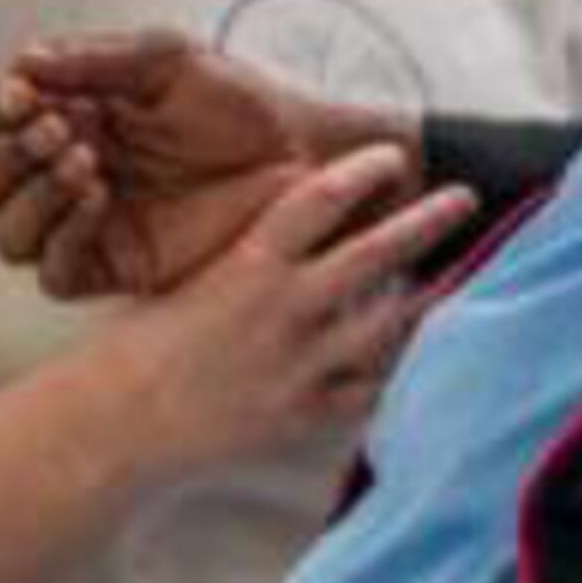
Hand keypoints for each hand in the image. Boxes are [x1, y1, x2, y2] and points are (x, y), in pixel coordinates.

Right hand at [0, 30, 417, 299]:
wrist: (303, 155)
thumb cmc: (241, 101)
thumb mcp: (169, 60)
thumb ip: (95, 60)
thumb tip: (21, 63)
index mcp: (74, 115)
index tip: (24, 95)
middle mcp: (69, 172)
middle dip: (7, 156)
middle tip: (58, 131)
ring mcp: (89, 224)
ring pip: (8, 233)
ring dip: (30, 195)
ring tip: (86, 162)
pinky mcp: (116, 266)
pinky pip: (55, 272)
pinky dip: (60, 237)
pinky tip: (96, 201)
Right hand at [94, 144, 479, 473]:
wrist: (115, 426)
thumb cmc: (140, 348)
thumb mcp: (189, 280)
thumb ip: (250, 255)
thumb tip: (304, 224)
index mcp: (247, 266)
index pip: (319, 199)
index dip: (363, 171)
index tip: (393, 156)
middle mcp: (284, 310)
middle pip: (375, 253)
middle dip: (427, 221)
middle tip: (466, 197)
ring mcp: (301, 366)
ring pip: (390, 325)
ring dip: (431, 296)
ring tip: (466, 275)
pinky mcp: (305, 415)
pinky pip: (373, 391)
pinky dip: (402, 371)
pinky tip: (429, 354)